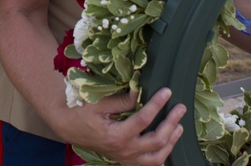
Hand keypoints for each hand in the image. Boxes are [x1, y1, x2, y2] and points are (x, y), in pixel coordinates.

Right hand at [70, 88, 185, 164]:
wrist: (70, 129)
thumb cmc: (83, 114)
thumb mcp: (100, 104)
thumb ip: (122, 100)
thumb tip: (141, 92)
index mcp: (117, 135)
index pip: (144, 119)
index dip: (157, 104)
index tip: (167, 92)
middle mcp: (124, 150)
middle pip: (156, 140)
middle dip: (171, 122)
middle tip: (180, 108)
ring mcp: (126, 158)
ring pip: (157, 157)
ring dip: (171, 142)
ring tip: (179, 127)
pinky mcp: (126, 160)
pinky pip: (148, 165)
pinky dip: (161, 157)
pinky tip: (167, 147)